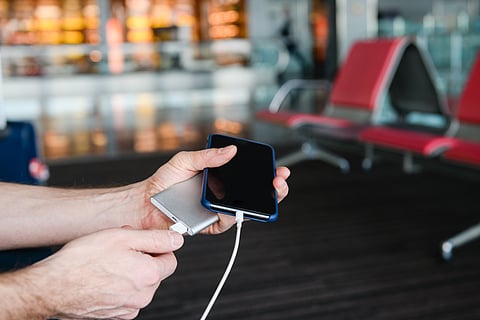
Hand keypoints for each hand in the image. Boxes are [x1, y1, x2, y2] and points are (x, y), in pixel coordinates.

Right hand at [29, 228, 183, 318]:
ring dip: (131, 271)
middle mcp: (142, 295)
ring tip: (108, 262)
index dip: (157, 247)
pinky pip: (127, 295)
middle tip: (121, 249)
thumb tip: (176, 239)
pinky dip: (120, 285)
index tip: (144, 242)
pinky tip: (103, 276)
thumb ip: (155, 238)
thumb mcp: (123, 237)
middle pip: (155, 272)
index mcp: (149, 275)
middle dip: (143, 257)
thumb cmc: (82, 261)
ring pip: (140, 283)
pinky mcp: (116, 314)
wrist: (52, 287)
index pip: (170, 258)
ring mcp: (128, 308)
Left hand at [140, 146, 289, 233]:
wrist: (147, 201)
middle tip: (279, 179)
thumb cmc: (165, 180)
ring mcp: (220, 210)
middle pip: (256, 194)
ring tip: (271, 190)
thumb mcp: (186, 160)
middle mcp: (224, 194)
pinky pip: (228, 221)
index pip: (250, 176)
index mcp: (222, 178)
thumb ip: (208, 156)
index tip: (277, 168)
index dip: (267, 173)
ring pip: (247, 209)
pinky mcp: (212, 224)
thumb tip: (232, 150)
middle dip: (275, 188)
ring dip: (263, 202)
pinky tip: (240, 206)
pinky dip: (236, 214)